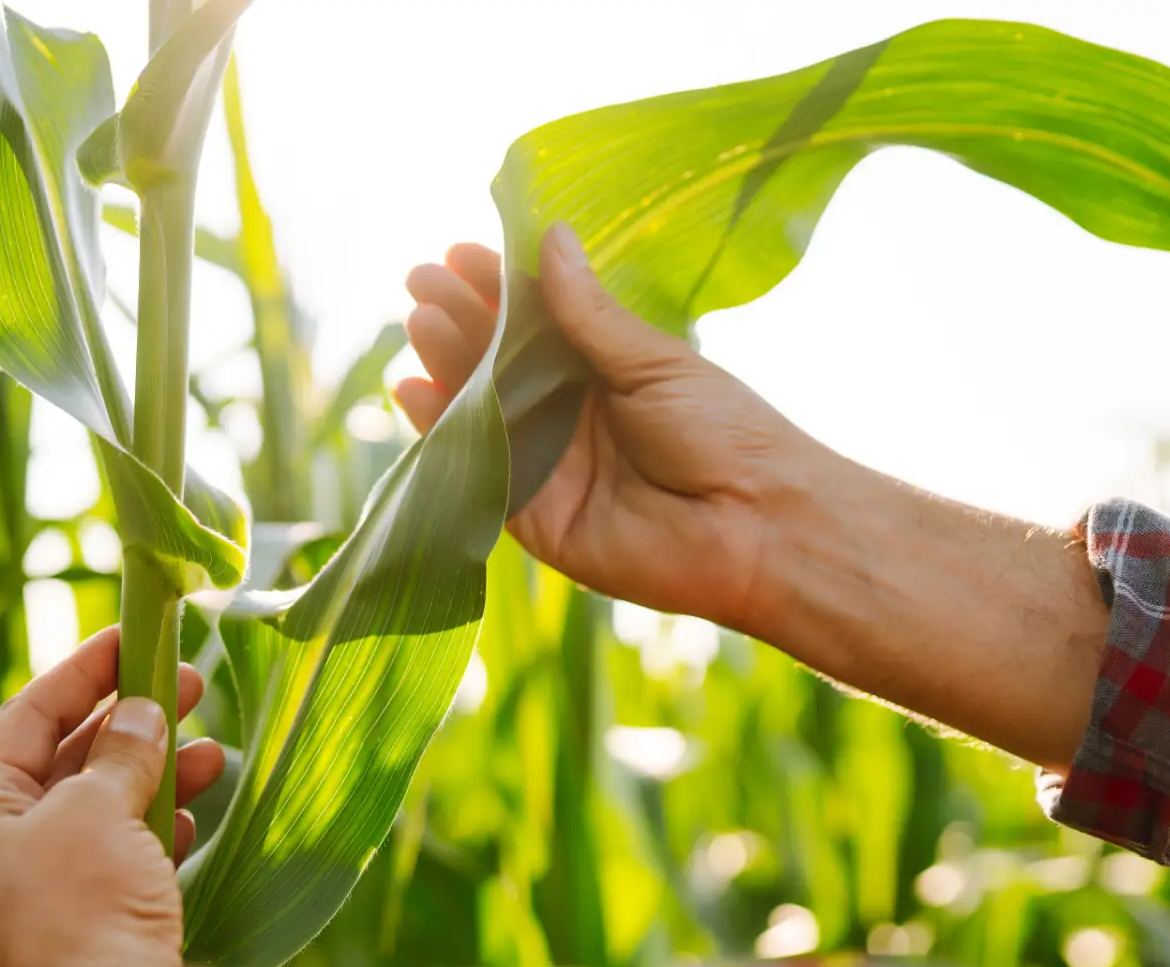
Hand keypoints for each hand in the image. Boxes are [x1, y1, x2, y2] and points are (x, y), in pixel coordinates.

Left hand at [0, 626, 223, 966]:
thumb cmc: (78, 908)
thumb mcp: (96, 808)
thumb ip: (120, 752)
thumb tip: (137, 713)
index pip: (25, 717)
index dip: (83, 672)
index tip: (134, 637)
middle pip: (64, 766)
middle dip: (130, 726)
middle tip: (189, 686)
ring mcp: (36, 904)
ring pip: (99, 818)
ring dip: (155, 781)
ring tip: (212, 756)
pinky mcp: (81, 942)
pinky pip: (117, 868)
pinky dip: (154, 838)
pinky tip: (195, 822)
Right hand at [394, 223, 829, 629]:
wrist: (756, 526)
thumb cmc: (724, 433)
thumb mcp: (654, 361)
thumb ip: (590, 313)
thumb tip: (550, 236)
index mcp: (602, 369)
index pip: (534, 321)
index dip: (494, 287)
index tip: (456, 254)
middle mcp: (568, 414)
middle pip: (498, 362)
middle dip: (458, 320)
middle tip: (420, 281)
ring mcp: (548, 466)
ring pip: (481, 412)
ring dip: (446, 367)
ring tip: (419, 322)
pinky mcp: (533, 518)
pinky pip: (477, 474)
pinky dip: (442, 434)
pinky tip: (412, 391)